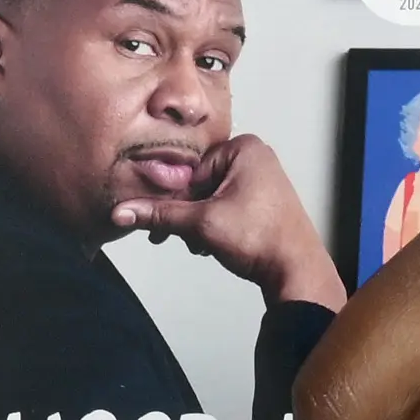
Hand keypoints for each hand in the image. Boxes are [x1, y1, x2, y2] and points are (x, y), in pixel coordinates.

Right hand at [111, 132, 347, 312]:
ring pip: (213, 197)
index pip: (192, 169)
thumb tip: (123, 212)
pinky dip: (217, 224)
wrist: (296, 271)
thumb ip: (160, 215)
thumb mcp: (201, 223)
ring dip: (201, 222)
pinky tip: (217, 244)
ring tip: (205, 244)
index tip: (164, 221)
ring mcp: (263, 180)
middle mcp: (256, 157)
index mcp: (244, 148)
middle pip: (202, 183)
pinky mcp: (266, 201)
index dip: (177, 199)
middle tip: (187, 238)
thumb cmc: (259, 239)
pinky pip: (229, 205)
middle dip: (190, 213)